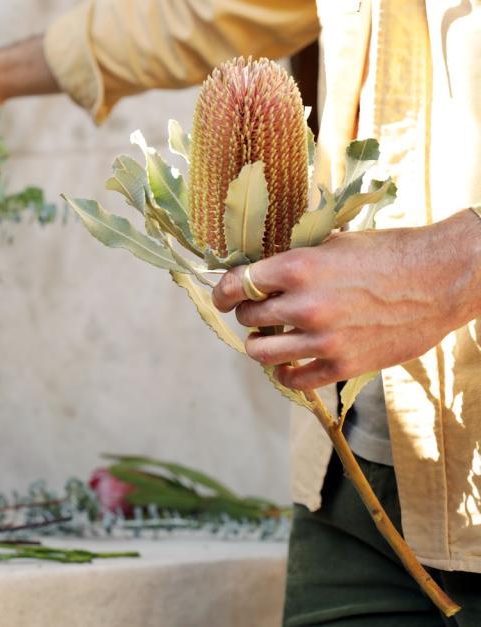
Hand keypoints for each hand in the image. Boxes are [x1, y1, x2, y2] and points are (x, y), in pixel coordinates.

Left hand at [211, 210, 480, 390]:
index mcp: (298, 268)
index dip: (224, 292)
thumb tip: (257, 271)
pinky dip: (285, 372)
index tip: (223, 296)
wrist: (441, 277)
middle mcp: (305, 305)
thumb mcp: (332, 243)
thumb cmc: (388, 252)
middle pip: (247, 318)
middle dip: (248, 314)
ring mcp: (324, 339)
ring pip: (261, 352)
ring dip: (261, 344)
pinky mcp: (343, 364)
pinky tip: (290, 363)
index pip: (236, 285)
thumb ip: (293, 260)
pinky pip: (294, 379)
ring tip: (270, 337)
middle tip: (259, 311)